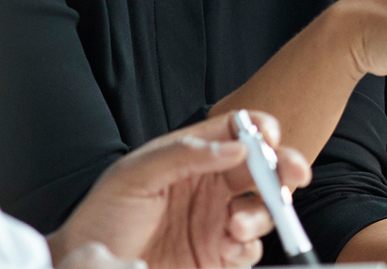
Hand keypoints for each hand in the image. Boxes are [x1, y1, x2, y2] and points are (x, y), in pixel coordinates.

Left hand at [49, 110, 312, 268]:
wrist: (92, 266)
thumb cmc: (103, 216)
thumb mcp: (135, 174)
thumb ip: (185, 153)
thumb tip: (235, 146)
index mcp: (194, 157)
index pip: (238, 132)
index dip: (260, 130)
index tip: (269, 138)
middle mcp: (212, 186)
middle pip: (263, 169)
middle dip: (284, 168)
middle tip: (294, 173)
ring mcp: (217, 222)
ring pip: (263, 210)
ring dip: (261, 214)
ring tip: (234, 225)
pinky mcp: (217, 256)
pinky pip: (250, 250)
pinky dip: (247, 247)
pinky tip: (226, 247)